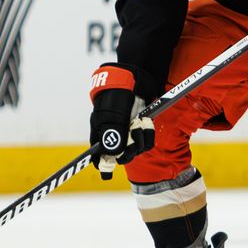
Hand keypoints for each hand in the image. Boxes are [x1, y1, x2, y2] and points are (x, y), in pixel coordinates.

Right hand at [88, 63, 154, 179]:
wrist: (137, 75)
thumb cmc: (119, 92)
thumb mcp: (113, 112)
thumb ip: (113, 133)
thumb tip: (113, 154)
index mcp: (101, 129)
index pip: (98, 152)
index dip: (102, 163)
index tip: (105, 171)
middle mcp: (114, 133)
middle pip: (121, 155)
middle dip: (128, 148)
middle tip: (132, 133)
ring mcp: (129, 130)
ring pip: (136, 149)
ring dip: (140, 138)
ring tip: (139, 122)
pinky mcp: (142, 126)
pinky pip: (147, 140)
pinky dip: (148, 132)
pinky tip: (145, 120)